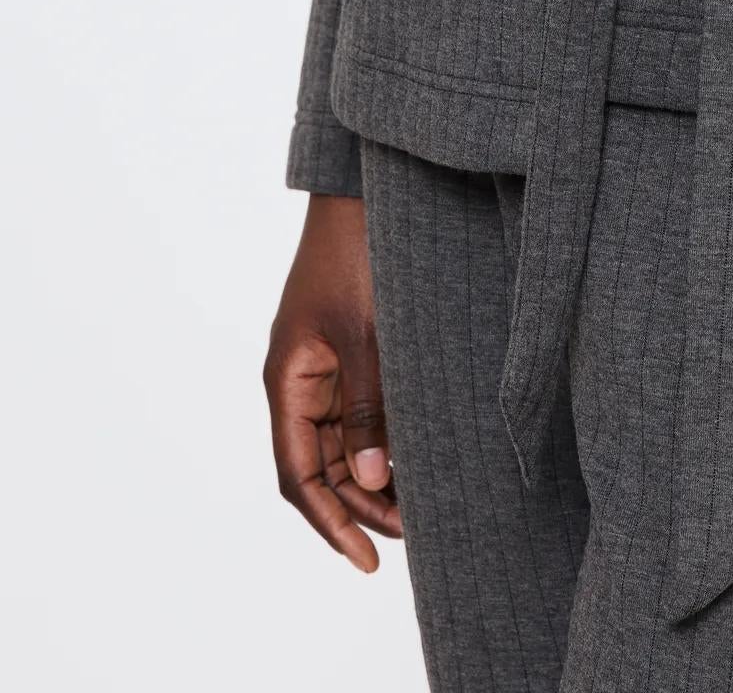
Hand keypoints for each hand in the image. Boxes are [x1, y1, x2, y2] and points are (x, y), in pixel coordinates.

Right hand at [264, 193, 400, 571]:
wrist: (364, 194)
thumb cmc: (358, 255)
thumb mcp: (368, 334)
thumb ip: (369, 406)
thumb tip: (375, 477)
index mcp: (288, 380)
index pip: (301, 475)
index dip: (331, 522)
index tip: (368, 559)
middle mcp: (299, 382)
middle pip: (322, 468)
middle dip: (362, 507)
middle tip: (414, 533)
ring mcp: (324, 368)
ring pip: (344, 445)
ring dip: (376, 478)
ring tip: (422, 507)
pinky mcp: (351, 352)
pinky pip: (361, 414)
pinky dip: (386, 441)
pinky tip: (417, 458)